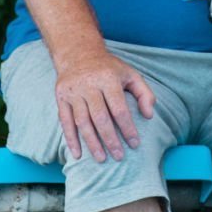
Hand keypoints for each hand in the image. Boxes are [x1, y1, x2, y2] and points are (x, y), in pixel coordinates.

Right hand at [53, 47, 156, 162]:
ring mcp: (73, 91)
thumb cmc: (109, 68)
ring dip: (92, 143)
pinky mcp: (61, 97)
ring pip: (82, 122)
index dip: (127, 128)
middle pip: (100, 118)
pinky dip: (71, 139)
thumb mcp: (130, 74)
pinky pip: (65, 121)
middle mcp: (89, 85)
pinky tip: (77, 154)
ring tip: (102, 158)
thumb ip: (144, 93)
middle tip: (119, 156)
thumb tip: (150, 115)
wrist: (78, 54)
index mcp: (108, 79)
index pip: (119, 108)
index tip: (134, 144)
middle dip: (111, 139)